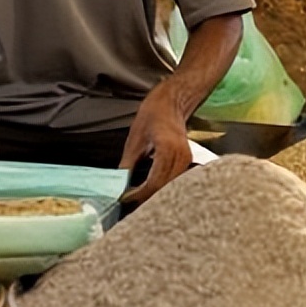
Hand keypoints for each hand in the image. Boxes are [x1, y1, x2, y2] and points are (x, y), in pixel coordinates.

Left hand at [118, 83, 192, 204]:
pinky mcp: (187, 162)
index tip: (124, 199)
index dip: (138, 195)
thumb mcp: (135, 138)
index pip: (154, 183)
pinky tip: (148, 192)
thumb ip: (127, 164)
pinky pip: (174, 182)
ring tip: (135, 201)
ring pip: (170, 188)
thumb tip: (118, 185)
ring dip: (154, 196)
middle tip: (128, 205)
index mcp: (168, 149)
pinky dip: (161, 189)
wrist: (172, 101)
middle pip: (164, 190)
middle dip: (145, 200)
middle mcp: (181, 157)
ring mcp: (187, 161)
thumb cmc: (153, 114)